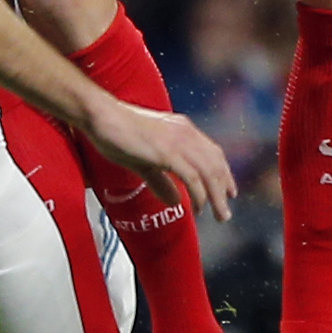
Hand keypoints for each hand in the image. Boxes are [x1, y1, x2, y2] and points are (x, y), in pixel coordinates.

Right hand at [80, 100, 236, 223]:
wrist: (102, 117)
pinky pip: (192, 177)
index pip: (212, 153)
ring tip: (220, 215)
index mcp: (183, 129)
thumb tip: (175, 201)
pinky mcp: (167, 152)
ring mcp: (178, 142)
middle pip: (215, 164)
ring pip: (208, 172)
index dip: (224, 173)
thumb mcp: (144, 161)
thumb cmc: (118, 133)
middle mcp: (186, 133)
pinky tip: (198, 207)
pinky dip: (199, 194)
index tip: (229, 192)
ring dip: (216, 197)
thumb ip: (161, 181)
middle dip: (224, 189)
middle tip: (225, 212)